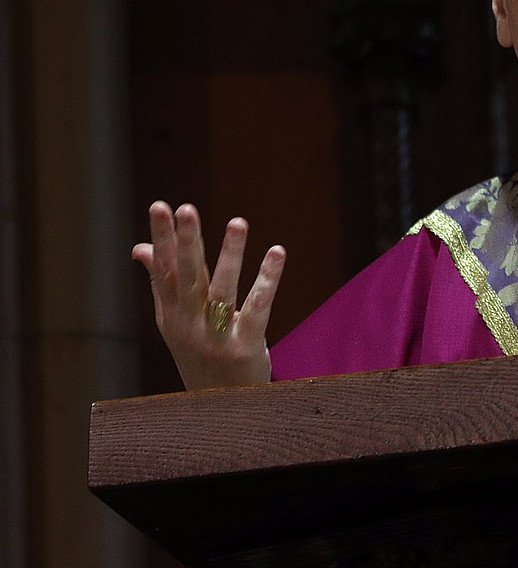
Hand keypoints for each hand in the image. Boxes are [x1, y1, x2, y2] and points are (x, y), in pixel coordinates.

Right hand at [132, 201, 284, 388]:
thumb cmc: (200, 357)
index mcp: (172, 316)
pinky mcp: (245, 347)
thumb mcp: (176, 324)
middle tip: (185, 208)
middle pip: (187, 278)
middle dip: (184, 242)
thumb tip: (140, 248)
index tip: (160, 206)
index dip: (162, 239)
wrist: (219, 413)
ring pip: (222, 290)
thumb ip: (162, 284)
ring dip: (229, 254)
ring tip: (237, 221)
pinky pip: (258, 308)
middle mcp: (189, 326)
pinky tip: (276, 252)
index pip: (165, 271)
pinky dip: (267, 279)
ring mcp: (216, 338)